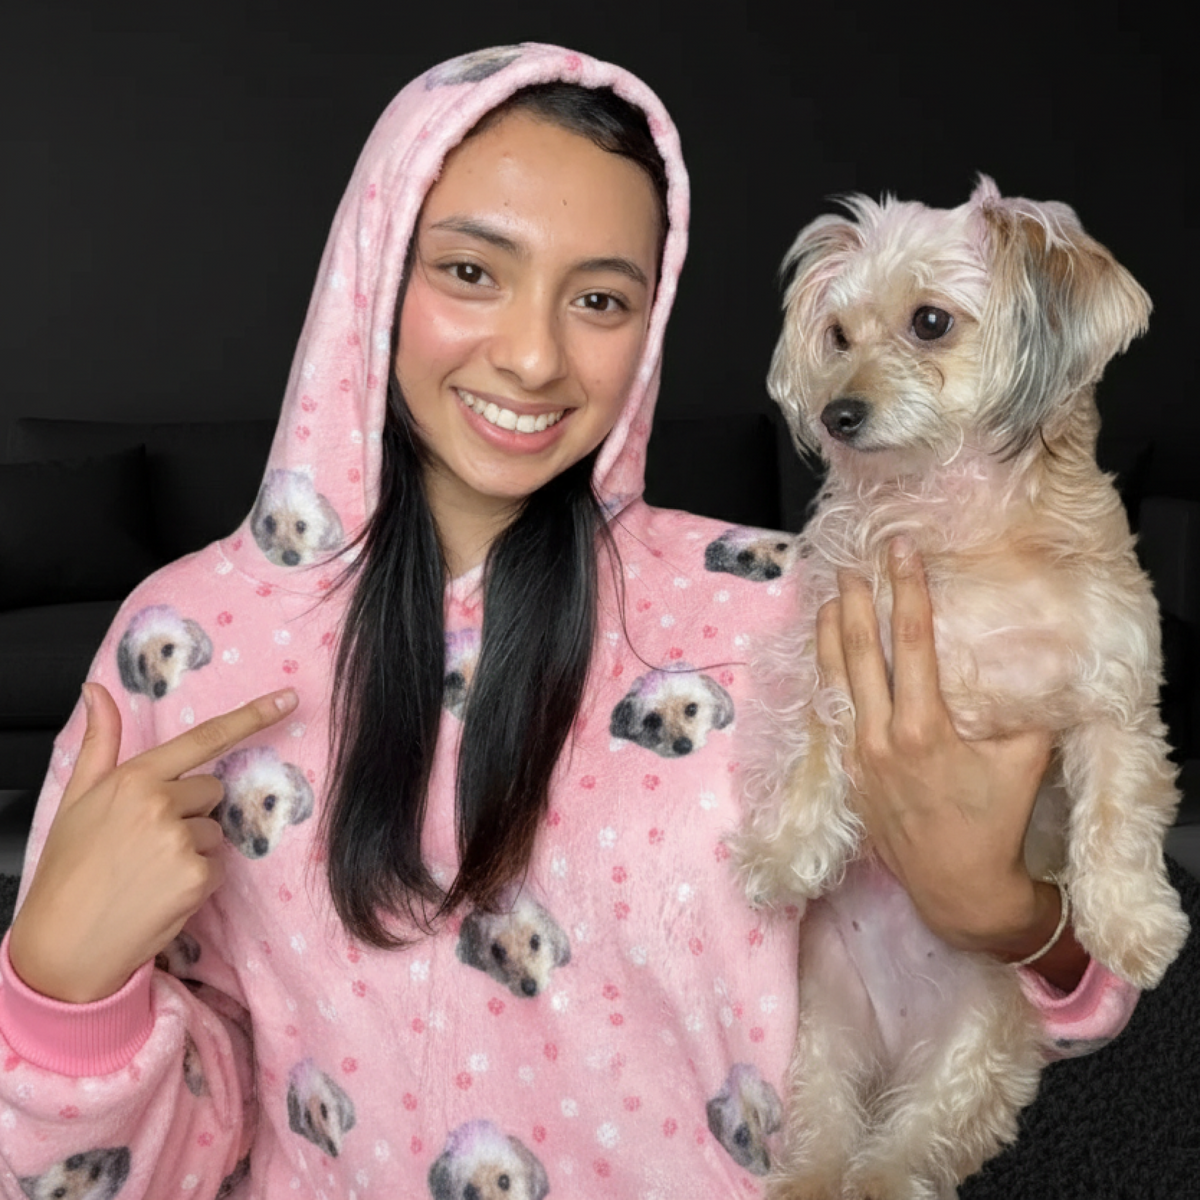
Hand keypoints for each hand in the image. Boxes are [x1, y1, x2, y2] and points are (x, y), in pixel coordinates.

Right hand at [8, 682, 298, 1003]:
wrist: (62, 942)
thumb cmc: (69, 869)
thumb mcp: (76, 798)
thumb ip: (99, 742)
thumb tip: (96, 691)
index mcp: (135, 778)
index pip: (205, 738)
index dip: (252, 716)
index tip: (288, 699)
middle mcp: (161, 803)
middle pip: (212, 790)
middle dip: (191, 810)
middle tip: (148, 841)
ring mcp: (181, 840)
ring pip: (216, 830)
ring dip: (193, 848)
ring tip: (150, 871)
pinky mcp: (197, 876)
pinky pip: (218, 866)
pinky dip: (198, 880)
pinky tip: (163, 892)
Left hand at [816, 539, 1085, 988]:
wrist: (958, 889)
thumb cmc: (995, 824)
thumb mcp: (1024, 762)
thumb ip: (1025, 710)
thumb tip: (1034, 664)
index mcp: (924, 728)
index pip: (910, 643)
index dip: (906, 591)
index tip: (900, 554)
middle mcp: (881, 737)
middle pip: (860, 654)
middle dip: (855, 603)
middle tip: (851, 564)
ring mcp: (858, 755)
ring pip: (835, 681)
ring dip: (829, 636)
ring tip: (826, 597)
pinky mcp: (848, 773)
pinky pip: (832, 713)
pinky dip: (827, 678)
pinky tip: (823, 658)